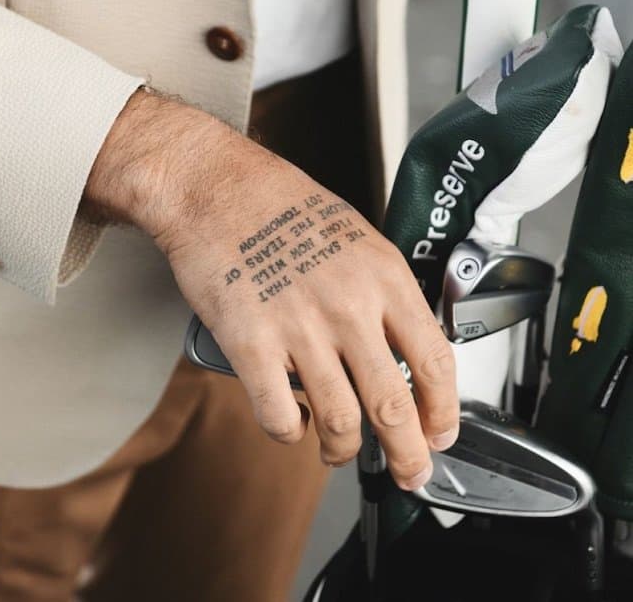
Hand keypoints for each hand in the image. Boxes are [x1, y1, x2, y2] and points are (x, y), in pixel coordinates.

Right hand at [84, 89, 459, 485]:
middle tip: (409, 472)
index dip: (444, 411)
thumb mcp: (356, 235)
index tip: (441, 434)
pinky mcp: (251, 344)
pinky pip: (280, 417)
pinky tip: (292, 422)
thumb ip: (383, 289)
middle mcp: (349, 305)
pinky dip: (290, 432)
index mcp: (383, 276)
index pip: (435, 360)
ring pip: (340, 423)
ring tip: (338, 449)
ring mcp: (300, 328)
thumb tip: (404, 346)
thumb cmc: (280, 204)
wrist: (214, 187)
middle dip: (408, 457)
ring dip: (342, 451)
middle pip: (395, 407)